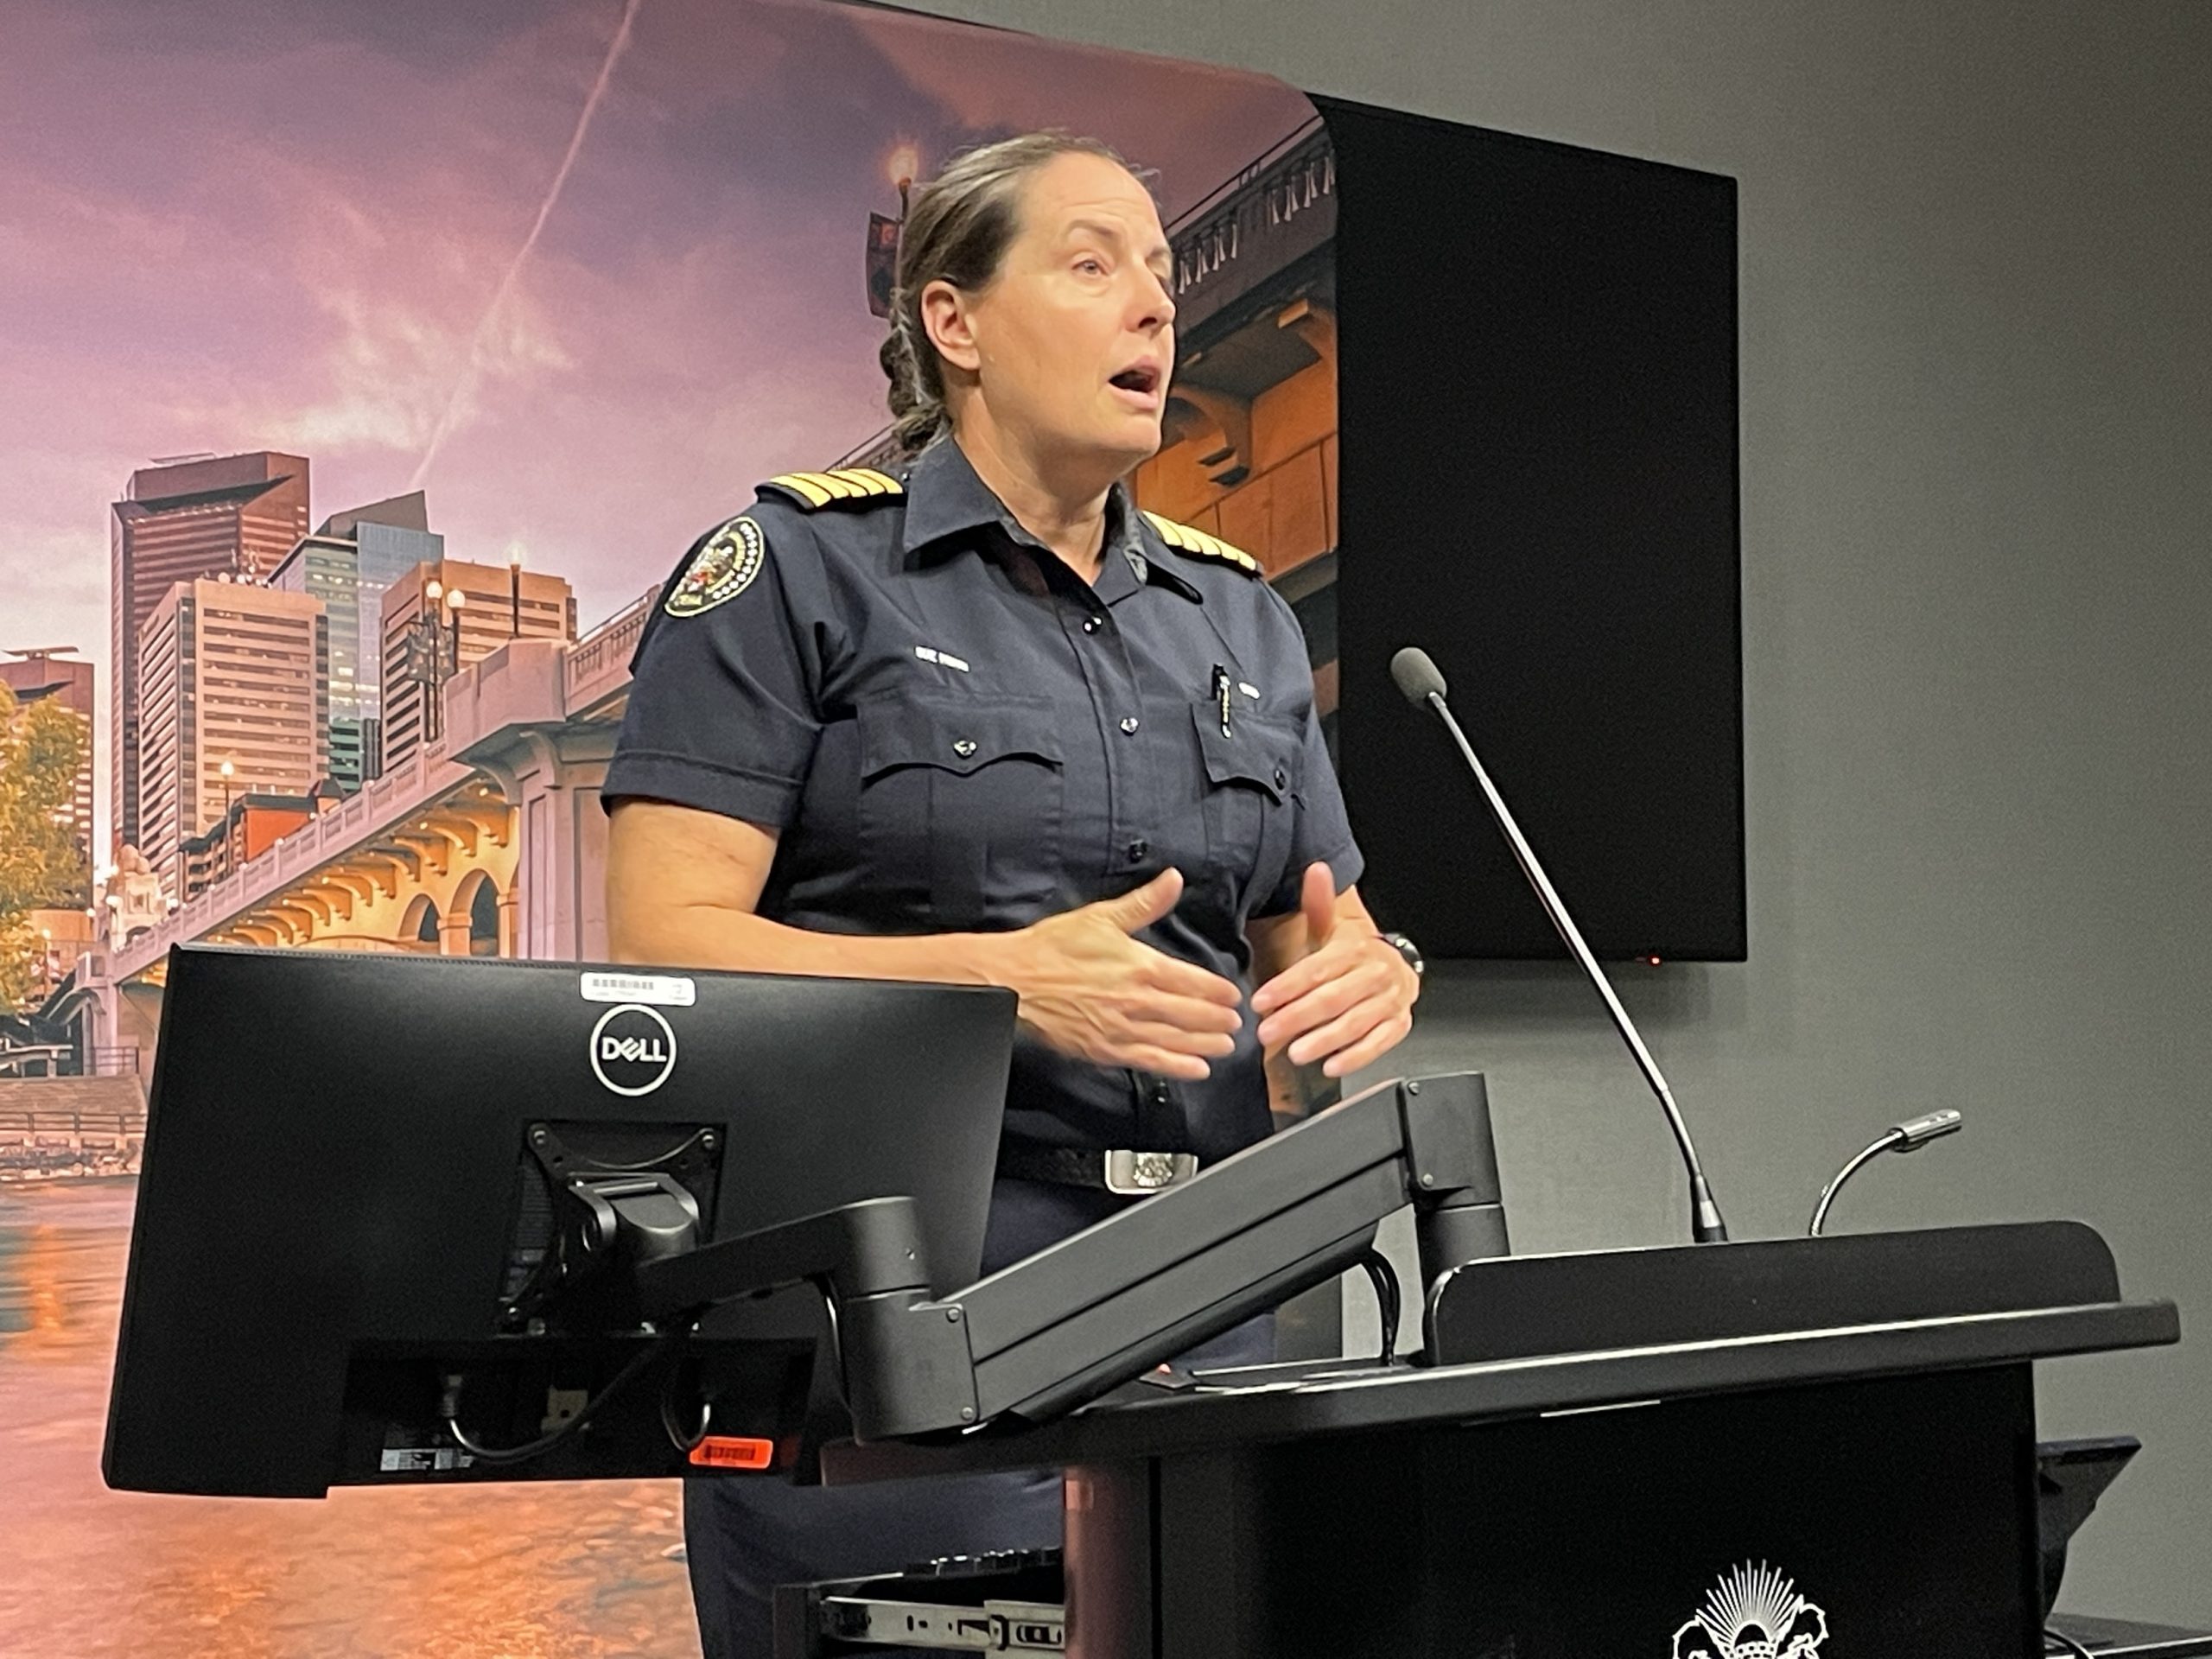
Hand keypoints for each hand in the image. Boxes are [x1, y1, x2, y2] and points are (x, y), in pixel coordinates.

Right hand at [997, 869, 1244, 1079]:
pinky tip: (1196, 1070)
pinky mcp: (1107, 1050)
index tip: (1232, 996)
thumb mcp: (1101, 917)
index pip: (1193, 981)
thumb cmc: (1053, 948)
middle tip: (1236, 1024)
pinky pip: (1151, 1062)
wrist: (1015, 980)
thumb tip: (1174, 879)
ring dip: (1206, 1044)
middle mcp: (1138, 1000)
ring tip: (1225, 1047)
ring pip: (1177, 1040)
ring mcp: (1123, 1029)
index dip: (1218, 991)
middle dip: (1218, 1020)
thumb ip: (1145, 903)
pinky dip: (1178, 1067)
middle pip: (1191, 1014)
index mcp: (1141, 966)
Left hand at [1251, 864, 1417, 1078]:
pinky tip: (1331, 1065)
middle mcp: (1375, 973)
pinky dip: (1356, 1056)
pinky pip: (1379, 1043)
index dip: (1287, 986)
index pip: (1317, 968)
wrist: (1396, 971)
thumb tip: (1316, 870)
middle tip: (1267, 1031)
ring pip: (1355, 1022)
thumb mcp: (1333, 929)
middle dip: (1297, 1017)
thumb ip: (1320, 905)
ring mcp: (1389, 1001)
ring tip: (1295, 1052)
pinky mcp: (1398, 1025)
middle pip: (1333, 998)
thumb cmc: (1352, 955)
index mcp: (1354, 948)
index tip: (1260, 1001)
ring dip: (1324, 1040)